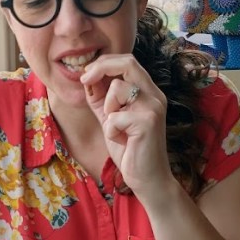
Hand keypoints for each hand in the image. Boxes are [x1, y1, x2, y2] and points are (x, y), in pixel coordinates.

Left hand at [80, 54, 173, 196]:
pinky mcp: (147, 122)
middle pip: (128, 62)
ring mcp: (153, 107)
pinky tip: (121, 141)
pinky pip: (114, 116)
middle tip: (84, 79)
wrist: (147, 178)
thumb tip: (86, 76)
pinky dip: (110, 130)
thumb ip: (101, 97)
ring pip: (118, 88)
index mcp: (148, 91)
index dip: (103, 63)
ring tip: (116, 128)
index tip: (85, 74)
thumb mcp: (110, 117)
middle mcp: (155, 95)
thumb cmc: (129, 149)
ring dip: (107, 108)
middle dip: (100, 67)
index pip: (128, 61)